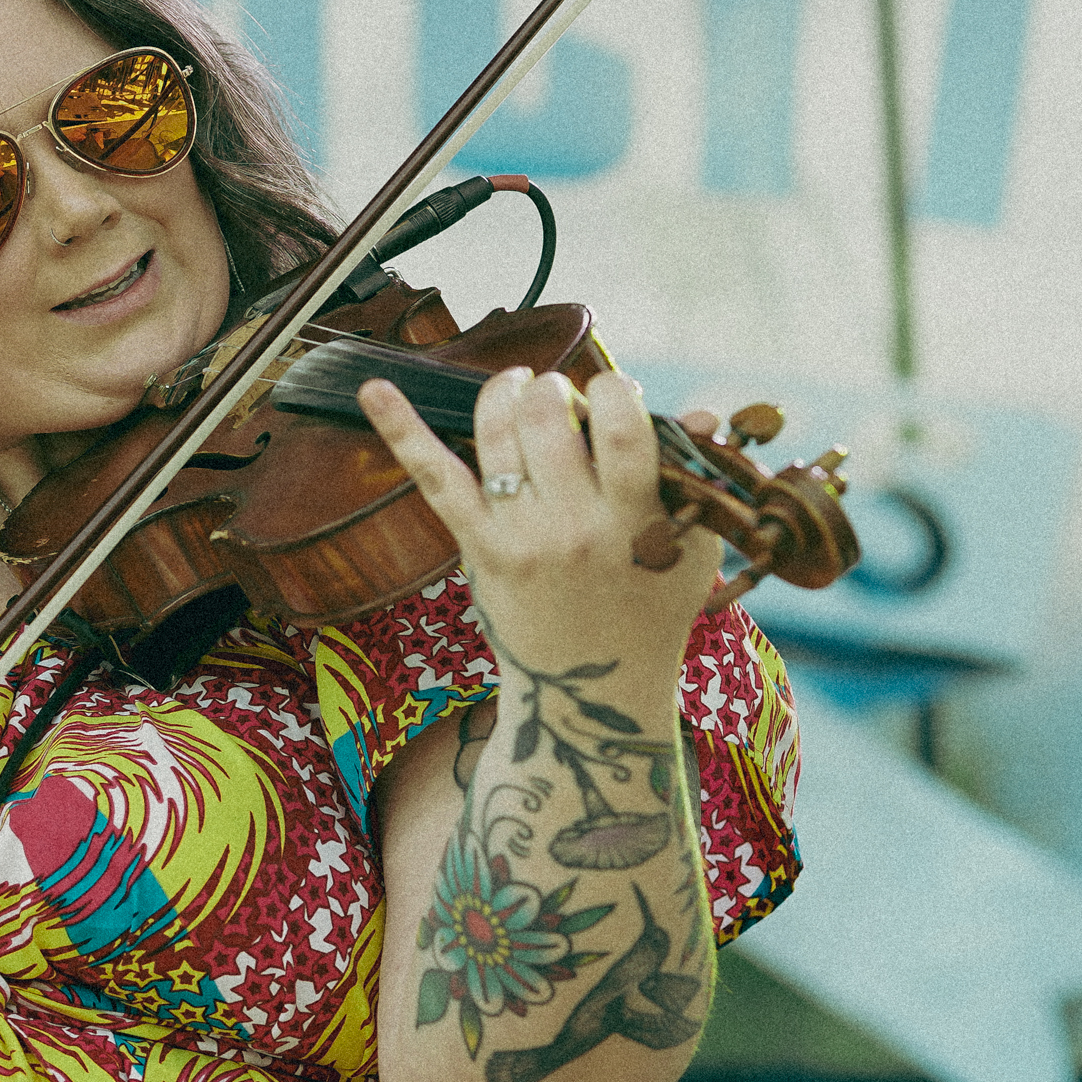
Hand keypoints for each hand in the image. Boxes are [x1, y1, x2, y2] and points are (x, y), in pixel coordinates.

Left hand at [358, 367, 718, 682]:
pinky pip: (438, 479)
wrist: (595, 692)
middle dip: (552, 388)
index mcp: (638, 521)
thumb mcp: (694, 550)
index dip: (614, 391)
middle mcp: (577, 527)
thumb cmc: (652, 609)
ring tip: (516, 388)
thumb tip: (706, 414)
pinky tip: (374, 390)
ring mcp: (523, 538)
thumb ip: (698, 479)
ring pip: (498, 433)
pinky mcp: (481, 550)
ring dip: (504, 392)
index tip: (613, 397)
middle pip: (549, 417)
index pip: (622, 425)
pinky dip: (403, 430)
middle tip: (558, 398)